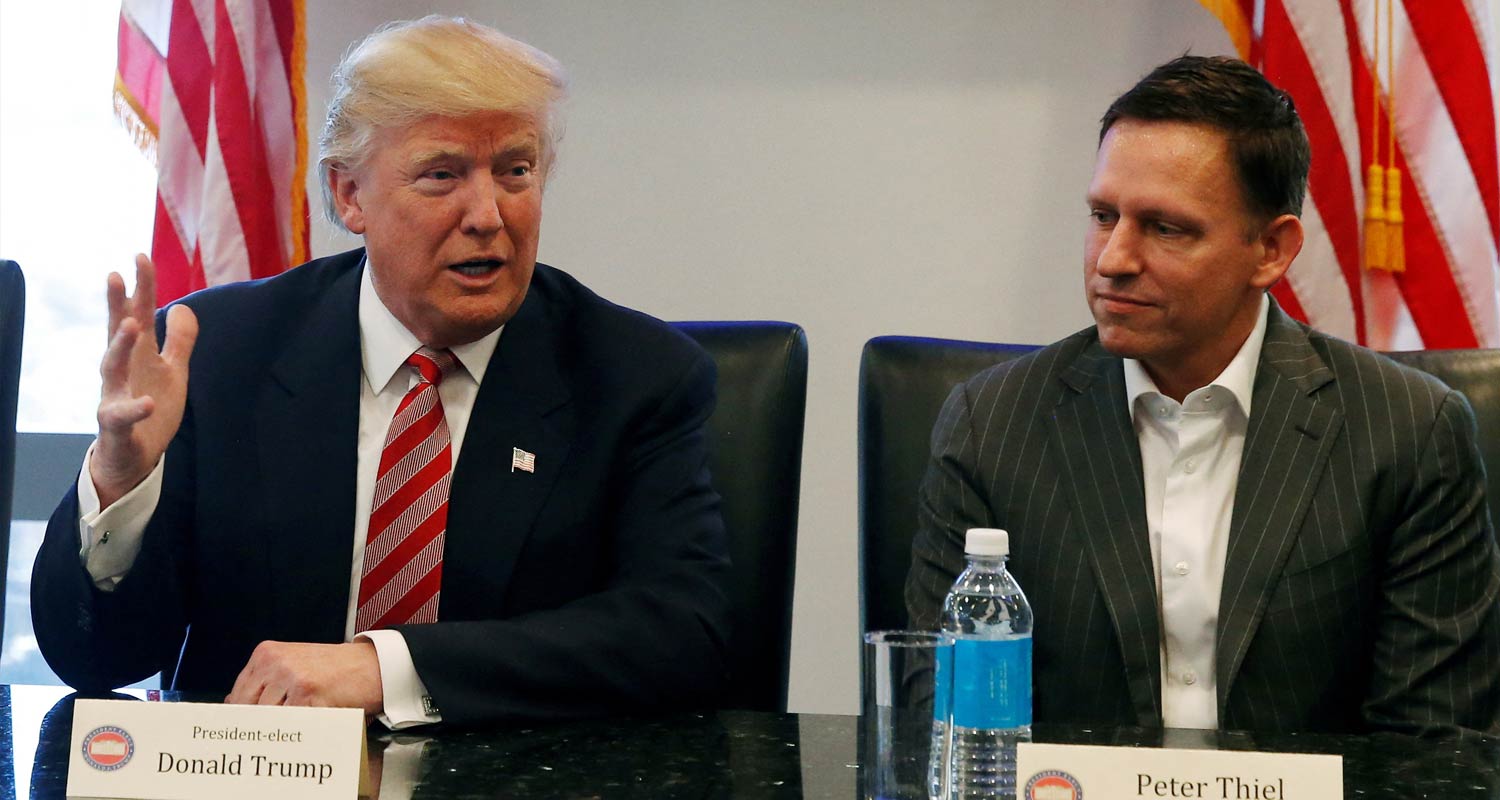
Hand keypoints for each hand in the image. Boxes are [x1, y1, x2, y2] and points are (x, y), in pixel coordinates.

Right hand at [91, 254, 197, 507]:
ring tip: (132, 325)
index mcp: (137, 355)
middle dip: (117, 305)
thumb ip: (178, 341)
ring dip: (120, 346)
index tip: (141, 256)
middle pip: (117, 332)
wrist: (132, 456)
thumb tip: (182, 306)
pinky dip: (134, 407)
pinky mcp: (115, 426)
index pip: (138, 314)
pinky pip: (122, 415)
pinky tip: (147, 401)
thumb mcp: (172, 371)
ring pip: (111, 367)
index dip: (141, 287)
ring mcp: (114, 395)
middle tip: (116, 275)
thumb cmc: (149, 406)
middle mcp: (121, 370)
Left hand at [227, 640, 383, 716]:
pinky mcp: (307, 692)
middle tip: (271, 733)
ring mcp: (290, 676)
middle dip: (258, 726)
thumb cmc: (335, 668)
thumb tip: (232, 703)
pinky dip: (296, 730)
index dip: (241, 717)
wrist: (372, 664)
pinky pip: (289, 723)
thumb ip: (262, 682)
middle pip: (248, 710)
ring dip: (278, 730)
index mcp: (266, 654)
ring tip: (295, 727)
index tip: (246, 729)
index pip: (237, 696)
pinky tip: (307, 725)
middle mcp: (275, 662)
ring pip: (266, 719)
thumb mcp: (292, 665)